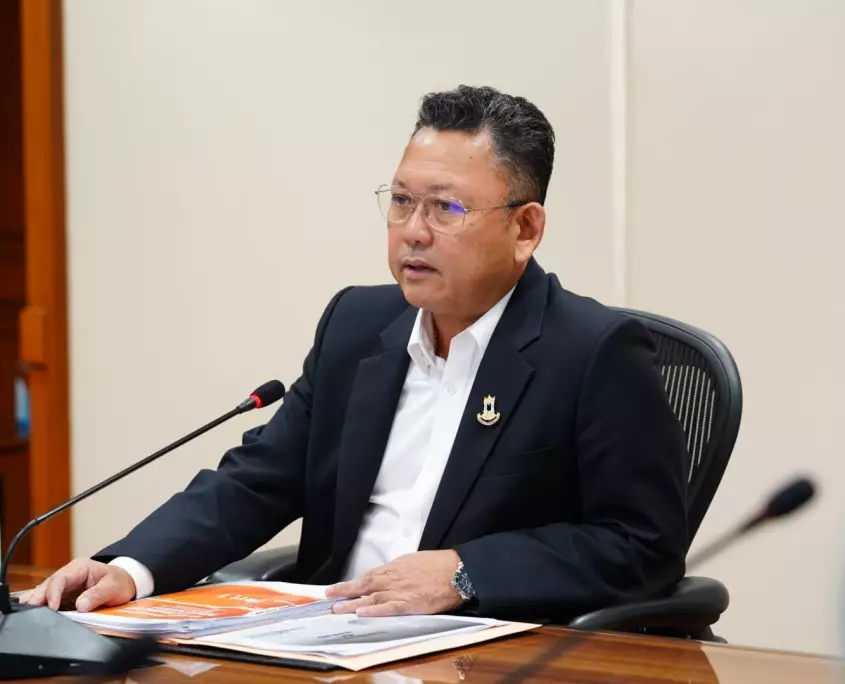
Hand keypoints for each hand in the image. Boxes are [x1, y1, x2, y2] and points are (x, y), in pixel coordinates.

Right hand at [18, 558, 136, 611]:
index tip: (51, 607)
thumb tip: (80, 605)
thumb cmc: (119, 582)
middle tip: (27, 612)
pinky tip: (30, 615)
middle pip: (48, 586)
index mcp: (80, 568)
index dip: (53, 593)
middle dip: (37, 598)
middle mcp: (68, 576)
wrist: (125, 584)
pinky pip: (49, 602)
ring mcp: (64, 587)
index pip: (60, 578)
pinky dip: (41, 608)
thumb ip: (98, 594)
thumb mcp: (113, 587)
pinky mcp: (63, 597)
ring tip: (23, 614)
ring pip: (45, 593)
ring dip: (35, 603)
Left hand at [325, 550, 462, 616]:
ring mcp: (400, 591)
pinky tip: (361, 613)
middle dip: (344, 591)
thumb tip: (388, 575)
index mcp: (395, 567)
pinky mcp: (410, 603)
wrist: (456, 572)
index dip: (352, 583)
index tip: (339, 588)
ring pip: (371, 598)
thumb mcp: (414, 561)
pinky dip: (374, 611)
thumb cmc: (438, 565)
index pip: (368, 576)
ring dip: (351, 604)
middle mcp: (393, 578)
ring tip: (336, 609)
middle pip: (364, 585)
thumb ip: (399, 570)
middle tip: (328, 596)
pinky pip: (388, 608)